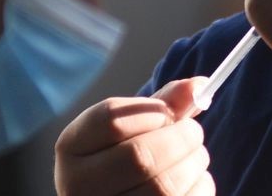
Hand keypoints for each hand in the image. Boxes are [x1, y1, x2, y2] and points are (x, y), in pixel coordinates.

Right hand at [54, 78, 214, 195]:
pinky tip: (192, 182)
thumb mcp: (132, 127)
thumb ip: (162, 105)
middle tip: (193, 133)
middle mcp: (78, 185)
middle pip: (140, 156)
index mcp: (71, 148)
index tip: (169, 113)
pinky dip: (199, 186)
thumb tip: (199, 86)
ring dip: (194, 163)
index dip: (153, 111)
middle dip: (181, 137)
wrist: (116, 194)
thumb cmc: (126, 157)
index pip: (111, 119)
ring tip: (195, 157)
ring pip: (163, 186)